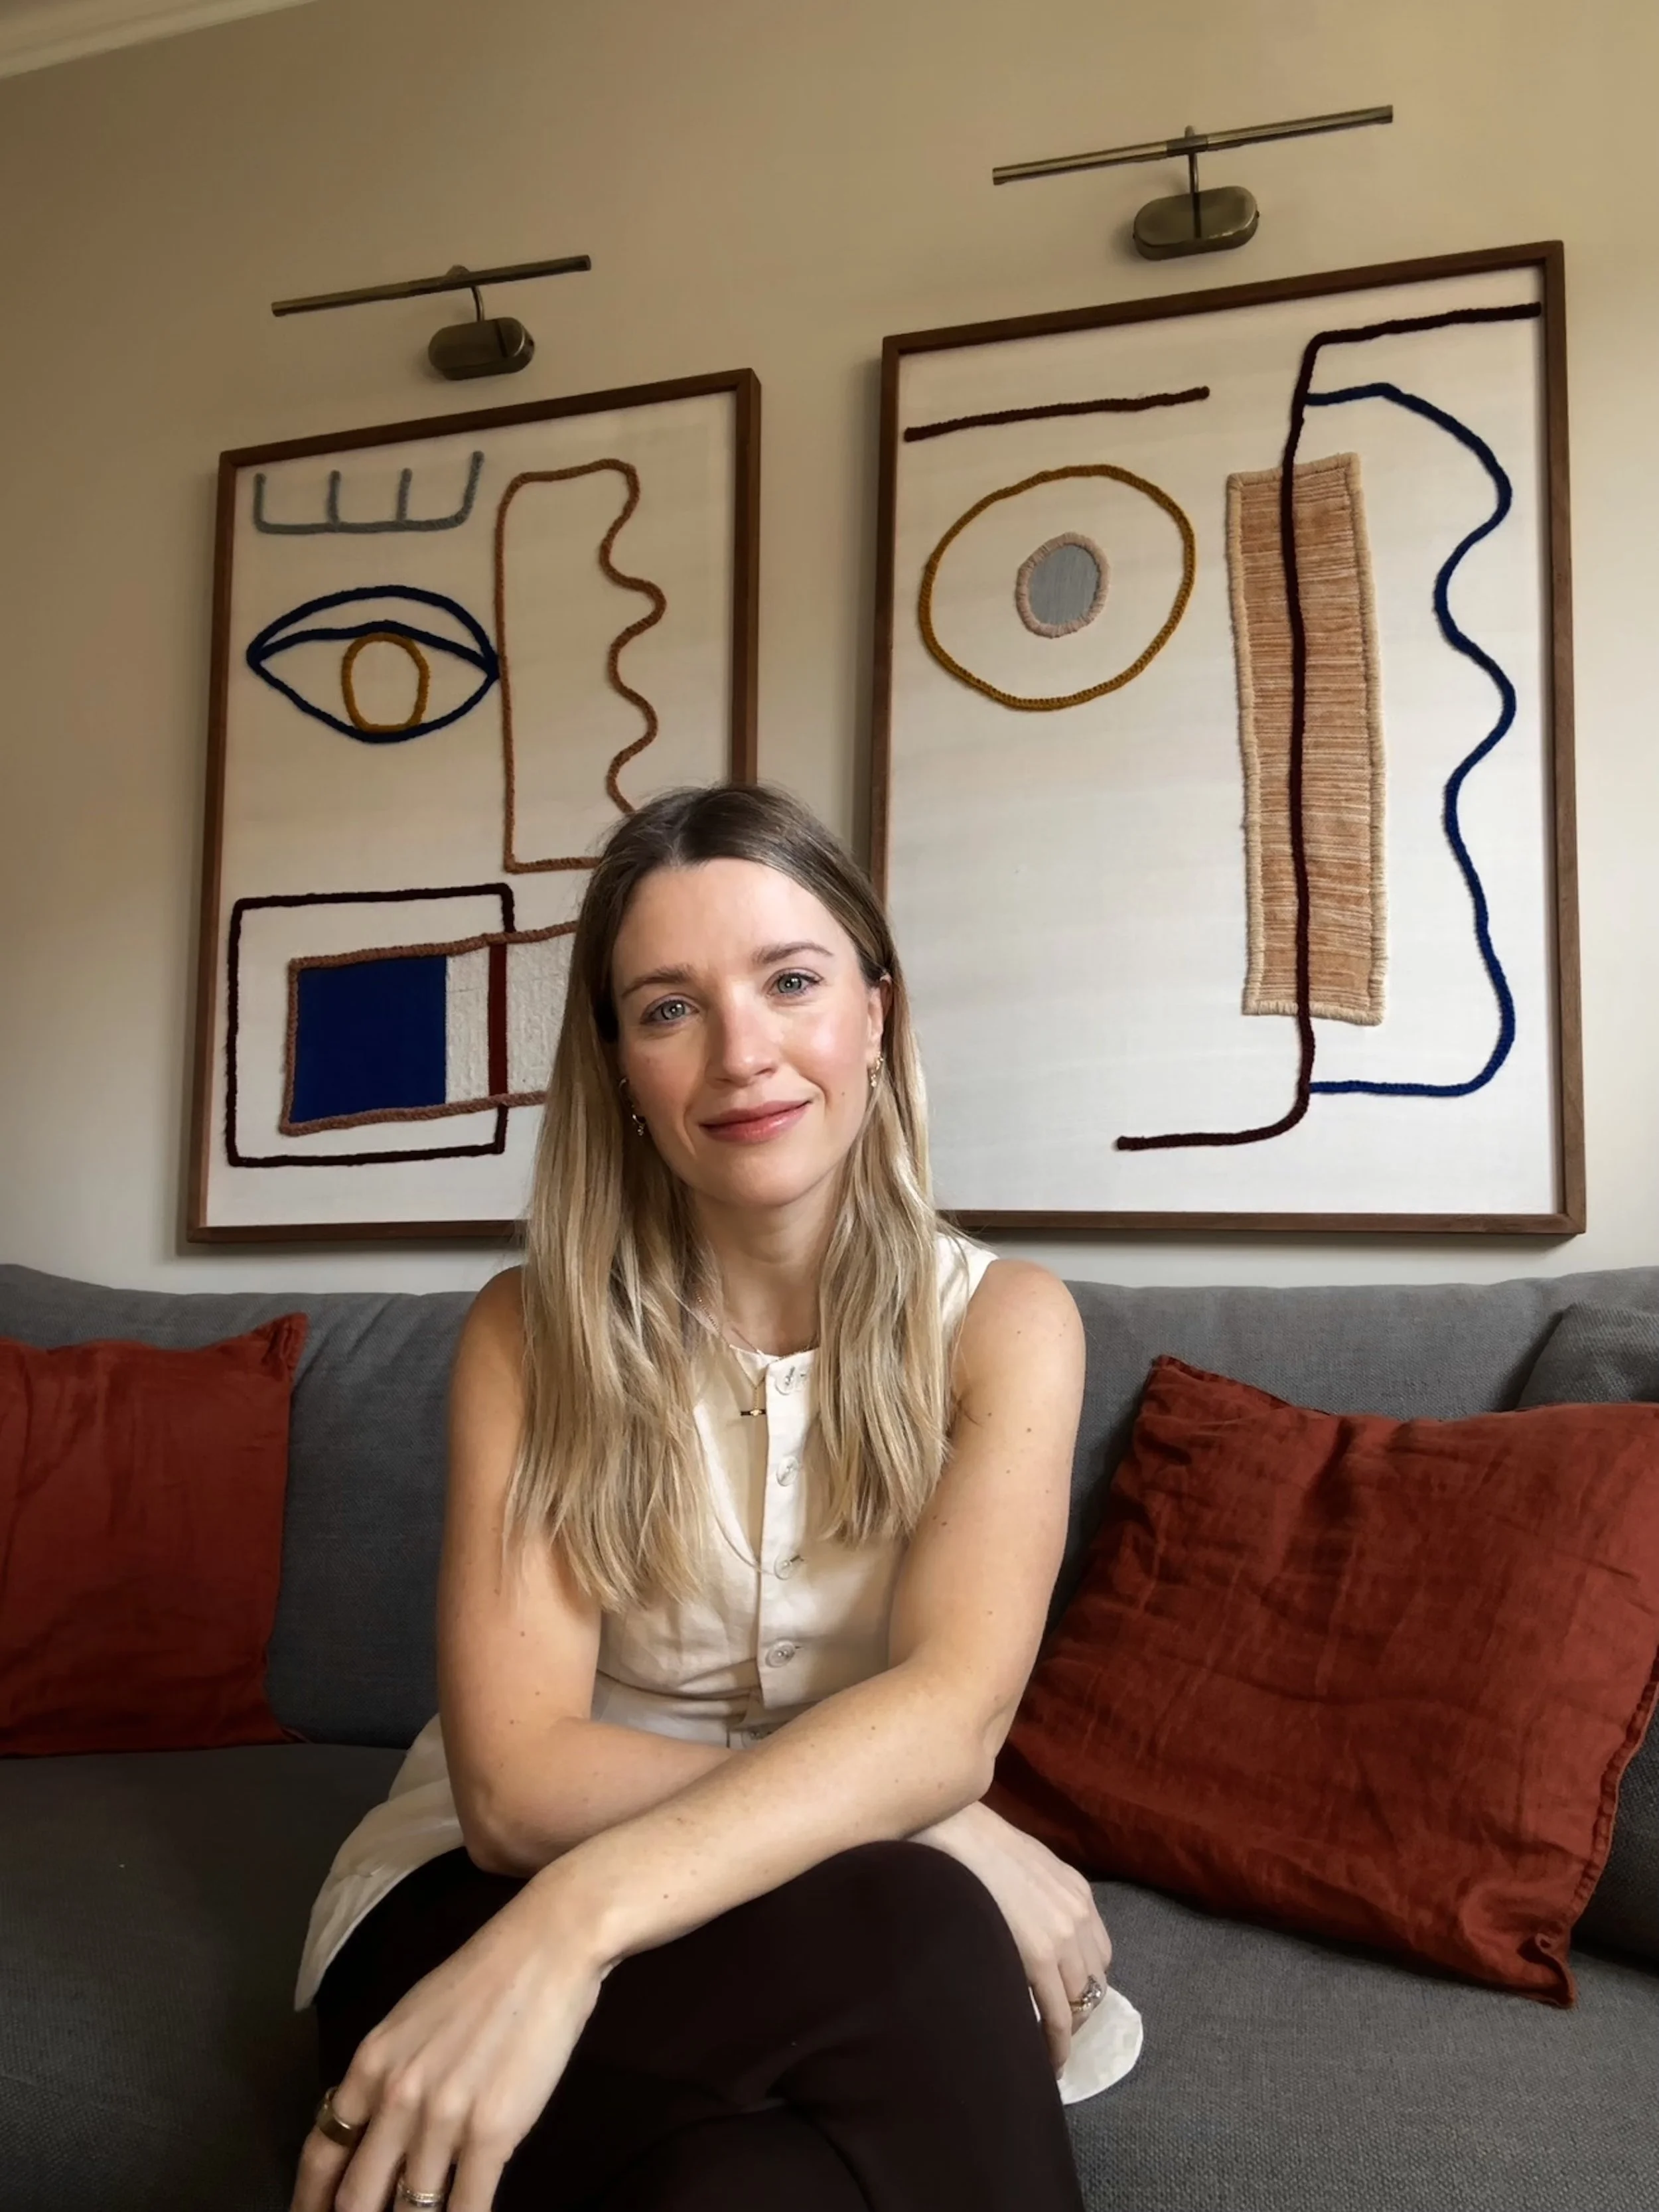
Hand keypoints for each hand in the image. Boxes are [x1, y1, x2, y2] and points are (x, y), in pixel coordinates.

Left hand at [290, 1870, 604, 2211]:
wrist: (546, 1948)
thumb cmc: (483, 1978)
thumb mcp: (410, 2021)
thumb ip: (387, 2077)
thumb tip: (375, 2131)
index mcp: (370, 2066)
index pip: (321, 2155)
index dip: (310, 2202)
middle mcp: (396, 2098)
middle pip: (355, 2197)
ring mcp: (442, 2119)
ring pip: (410, 2211)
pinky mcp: (491, 2133)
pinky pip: (466, 2207)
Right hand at [918, 1800, 1111, 2071]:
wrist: (957, 1831)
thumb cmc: (978, 1842)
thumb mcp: (1026, 1866)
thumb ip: (1040, 1897)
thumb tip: (1028, 1926)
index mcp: (1078, 1892)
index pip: (1099, 1953)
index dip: (1085, 1981)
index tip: (1069, 2000)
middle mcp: (1080, 1916)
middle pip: (1095, 1980)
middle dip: (1081, 2008)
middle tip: (1057, 2030)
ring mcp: (1064, 1937)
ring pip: (1081, 2001)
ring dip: (1069, 2029)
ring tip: (1050, 2049)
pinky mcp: (1041, 1956)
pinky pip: (1060, 2014)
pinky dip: (1058, 2043)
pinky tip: (1049, 2060)